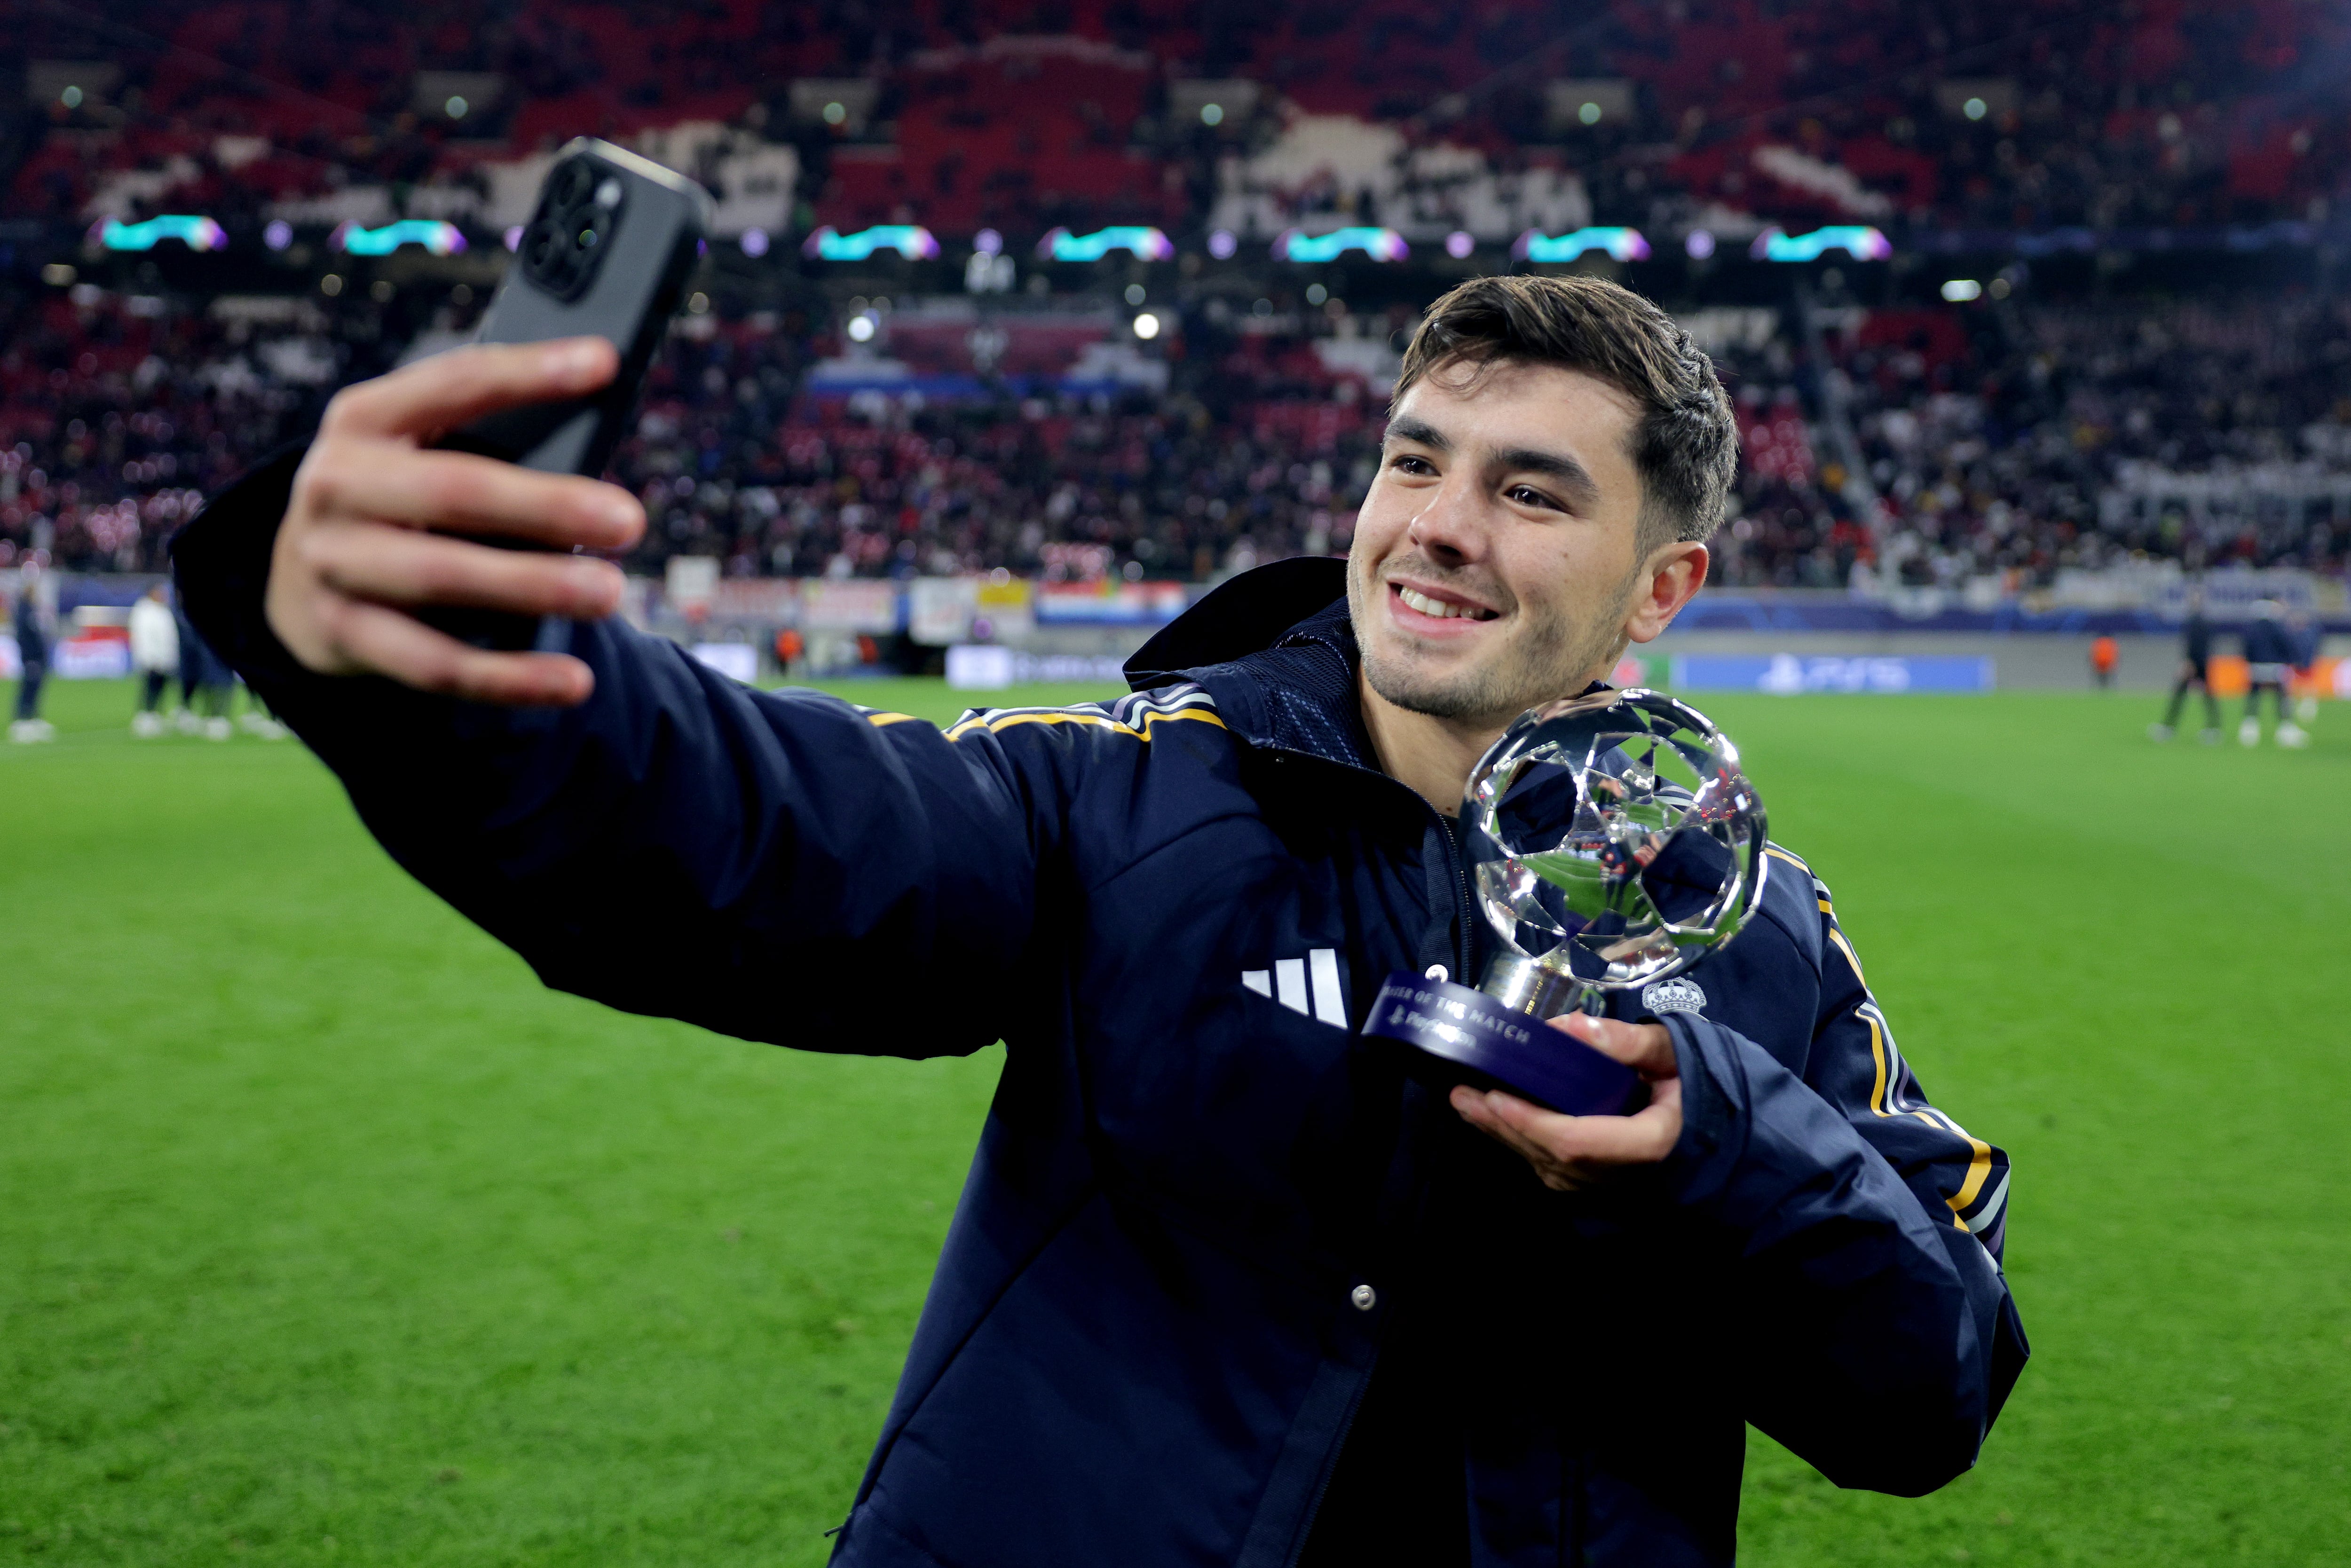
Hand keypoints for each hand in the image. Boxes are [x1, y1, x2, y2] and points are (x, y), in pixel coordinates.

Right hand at [264, 339, 647, 705]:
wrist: (301, 576)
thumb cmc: (400, 499)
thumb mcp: (421, 451)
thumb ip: (491, 439)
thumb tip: (600, 430)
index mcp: (364, 419)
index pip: (453, 383)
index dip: (529, 373)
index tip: (604, 364)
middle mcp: (336, 484)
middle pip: (453, 491)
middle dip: (546, 505)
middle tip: (629, 522)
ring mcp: (332, 561)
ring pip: (444, 577)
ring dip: (534, 586)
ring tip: (610, 594)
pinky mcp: (343, 634)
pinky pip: (435, 663)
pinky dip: (507, 677)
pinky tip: (572, 683)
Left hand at [1449, 1013, 1682, 1190]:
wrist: (1716, 1127)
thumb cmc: (1694, 1084)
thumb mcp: (1673, 1052)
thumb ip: (1628, 1041)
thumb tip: (1571, 1026)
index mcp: (1648, 1143)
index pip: (1578, 1141)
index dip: (1534, 1123)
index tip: (1497, 1096)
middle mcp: (1623, 1173)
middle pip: (1550, 1155)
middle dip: (1502, 1125)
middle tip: (1461, 1093)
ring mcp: (1609, 1184)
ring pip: (1545, 1165)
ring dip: (1503, 1133)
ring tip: (1465, 1102)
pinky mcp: (1599, 1184)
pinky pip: (1551, 1168)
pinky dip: (1520, 1142)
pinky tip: (1493, 1120)